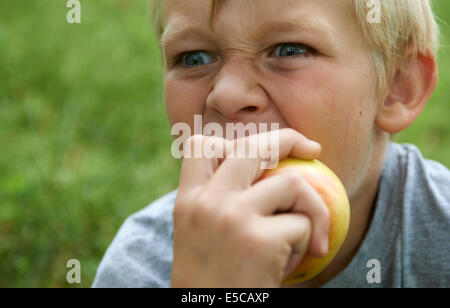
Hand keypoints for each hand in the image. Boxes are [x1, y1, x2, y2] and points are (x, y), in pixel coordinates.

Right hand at [171, 129, 329, 287]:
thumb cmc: (213, 282)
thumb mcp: (202, 235)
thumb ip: (221, 201)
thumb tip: (267, 169)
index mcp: (187, 200)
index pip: (199, 145)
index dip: (231, 140)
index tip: (259, 151)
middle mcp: (206, 202)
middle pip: (253, 146)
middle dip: (289, 138)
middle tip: (312, 149)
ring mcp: (232, 217)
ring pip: (292, 182)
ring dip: (309, 207)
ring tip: (302, 237)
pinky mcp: (260, 240)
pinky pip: (303, 224)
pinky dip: (308, 242)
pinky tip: (290, 264)